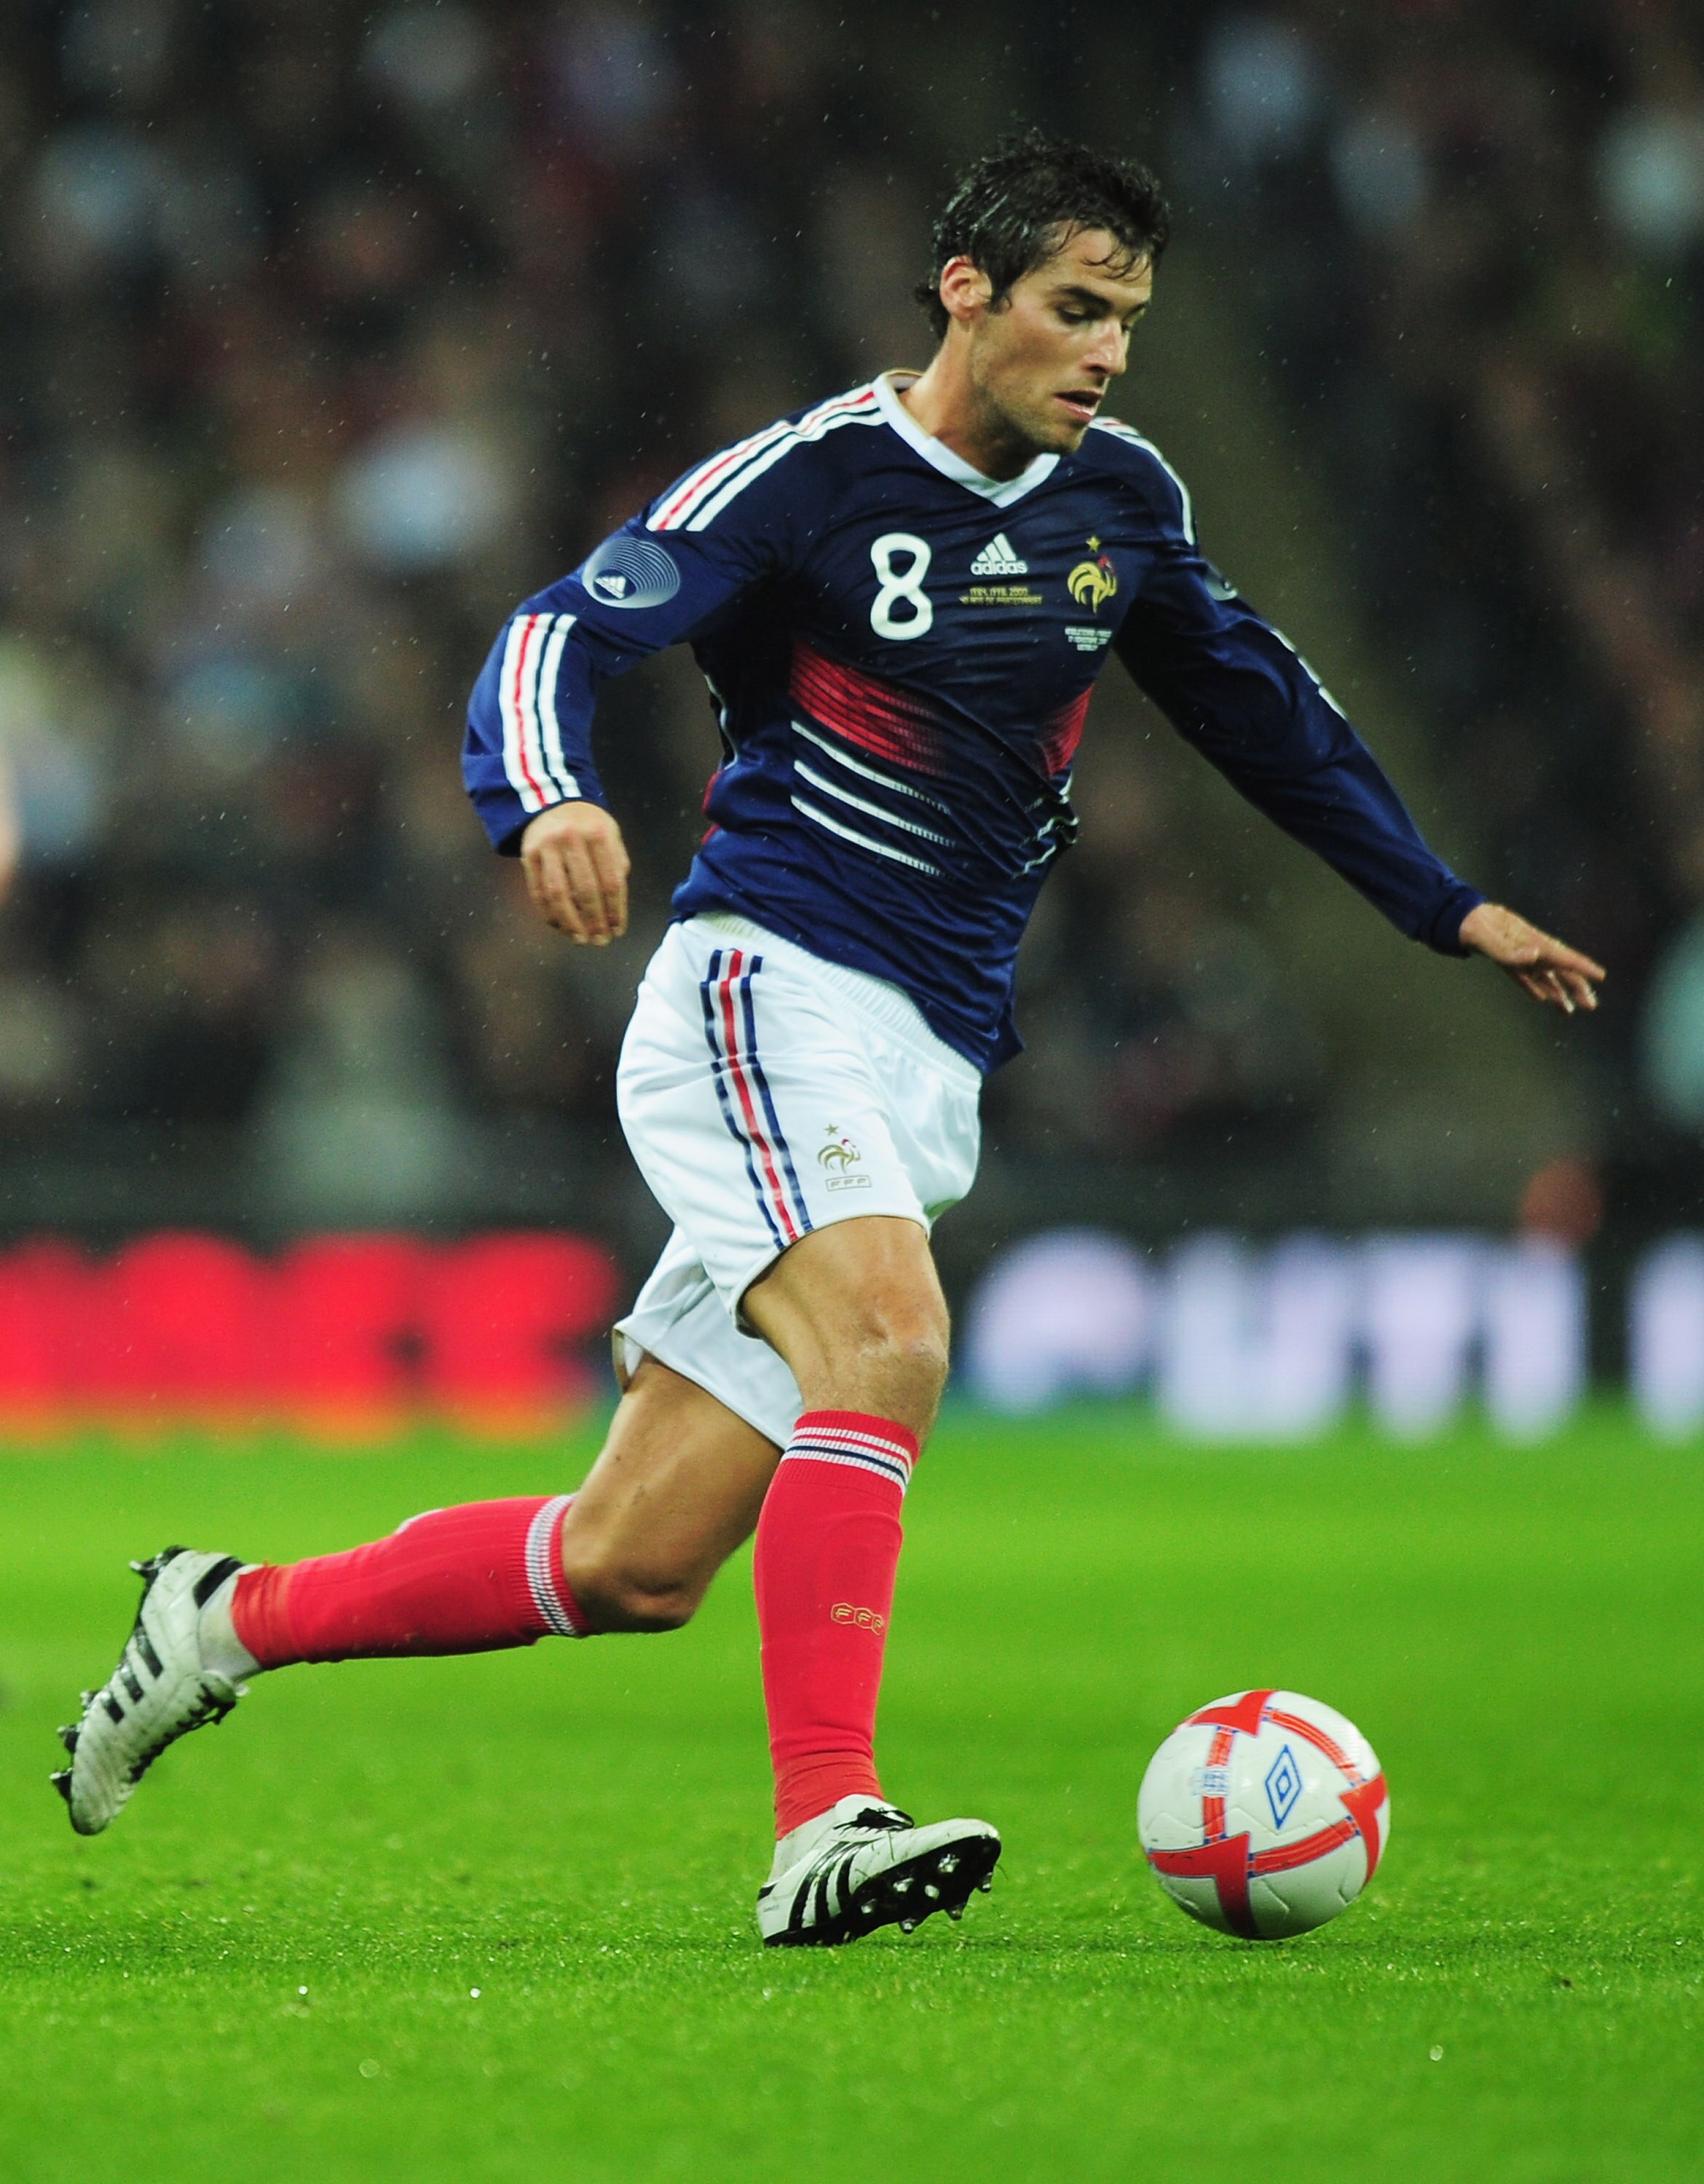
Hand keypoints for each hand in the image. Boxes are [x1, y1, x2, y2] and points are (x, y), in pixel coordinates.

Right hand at [520, 800, 629, 944]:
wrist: (550, 801)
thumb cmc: (587, 825)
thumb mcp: (610, 834)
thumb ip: (617, 865)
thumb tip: (615, 909)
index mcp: (599, 833)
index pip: (611, 881)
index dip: (615, 911)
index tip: (617, 930)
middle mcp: (572, 837)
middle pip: (585, 890)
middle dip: (594, 920)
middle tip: (600, 940)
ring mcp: (547, 846)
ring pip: (558, 894)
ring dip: (570, 922)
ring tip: (580, 939)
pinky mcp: (528, 854)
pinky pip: (538, 891)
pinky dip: (549, 914)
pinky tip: (560, 926)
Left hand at [1459, 901, 1603, 1014]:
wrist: (1458, 917)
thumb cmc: (1474, 924)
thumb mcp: (1489, 937)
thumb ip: (1510, 949)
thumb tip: (1536, 955)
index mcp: (1531, 942)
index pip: (1562, 956)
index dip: (1581, 966)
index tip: (1600, 975)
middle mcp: (1530, 949)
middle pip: (1559, 970)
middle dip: (1576, 987)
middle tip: (1590, 1005)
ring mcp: (1520, 955)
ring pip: (1544, 976)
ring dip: (1558, 993)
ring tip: (1570, 1011)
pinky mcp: (1506, 960)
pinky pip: (1525, 977)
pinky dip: (1534, 987)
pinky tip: (1543, 998)